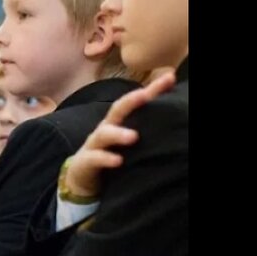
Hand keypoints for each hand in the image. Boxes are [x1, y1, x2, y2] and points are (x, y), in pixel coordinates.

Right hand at [64, 71, 176, 199]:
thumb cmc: (110, 154)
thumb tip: (175, 117)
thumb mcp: (127, 141)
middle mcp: (106, 128)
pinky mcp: (86, 162)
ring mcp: (94, 144)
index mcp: (118, 122)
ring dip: (118, 134)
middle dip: (130, 101)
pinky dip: (105, 158)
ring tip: (133, 136)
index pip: (135, 102)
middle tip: (145, 95)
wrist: (81, 177)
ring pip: (104, 134)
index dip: (152, 90)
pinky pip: (95, 158)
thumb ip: (144, 128)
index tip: (169, 78)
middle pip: (117, 110)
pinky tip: (118, 160)